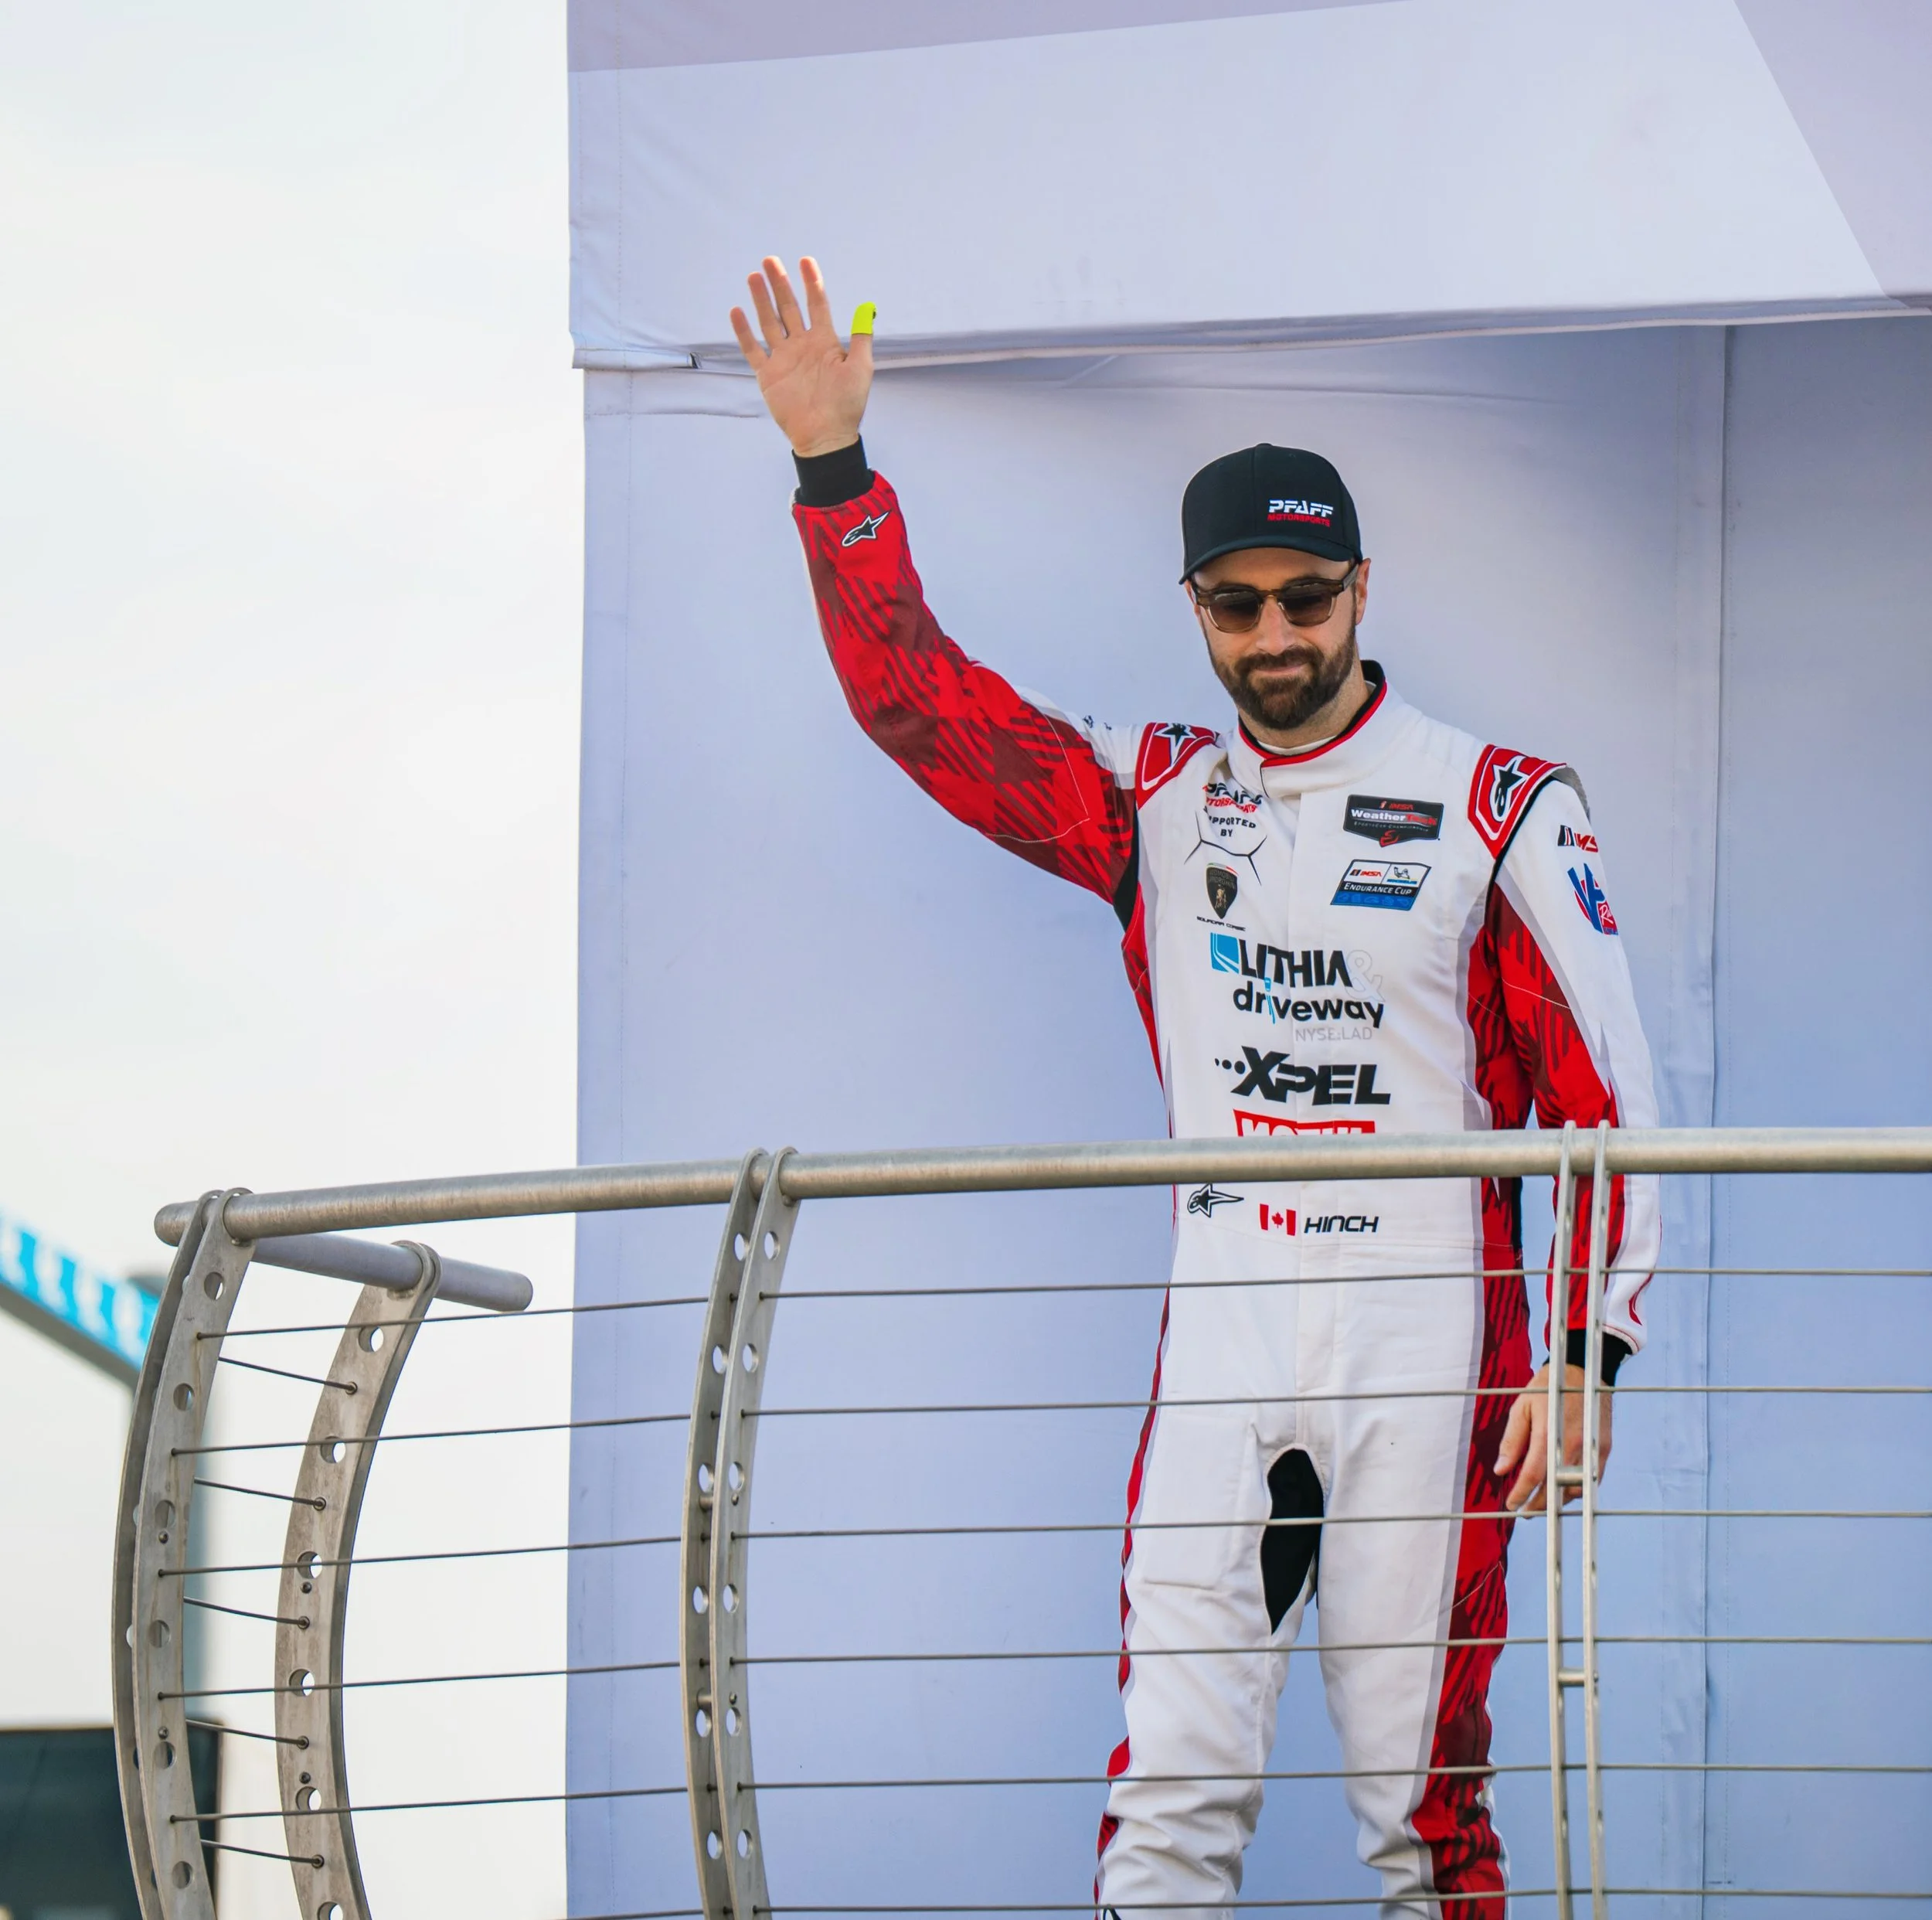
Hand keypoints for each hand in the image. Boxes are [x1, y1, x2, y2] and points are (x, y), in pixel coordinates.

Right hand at [729, 256, 873, 457]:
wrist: (826, 436)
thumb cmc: (847, 405)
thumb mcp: (861, 368)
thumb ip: (861, 337)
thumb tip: (866, 307)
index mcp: (824, 342)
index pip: (817, 305)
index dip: (811, 283)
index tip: (806, 261)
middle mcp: (802, 346)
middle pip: (789, 308)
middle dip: (780, 284)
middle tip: (770, 260)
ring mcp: (783, 359)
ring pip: (769, 322)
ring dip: (761, 300)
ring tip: (753, 276)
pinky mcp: (768, 375)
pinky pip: (753, 350)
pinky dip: (744, 332)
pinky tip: (737, 312)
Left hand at [1494, 1363, 1612, 1514]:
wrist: (1583, 1371)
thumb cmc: (1548, 1388)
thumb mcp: (1522, 1408)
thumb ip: (1512, 1441)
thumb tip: (1502, 1470)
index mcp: (1549, 1432)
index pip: (1533, 1474)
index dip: (1521, 1493)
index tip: (1511, 1504)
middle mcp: (1573, 1443)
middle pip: (1556, 1487)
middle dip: (1539, 1504)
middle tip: (1525, 1511)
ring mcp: (1592, 1448)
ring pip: (1576, 1488)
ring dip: (1558, 1500)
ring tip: (1542, 1502)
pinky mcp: (1604, 1449)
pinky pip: (1590, 1479)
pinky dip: (1575, 1489)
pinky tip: (1562, 1490)